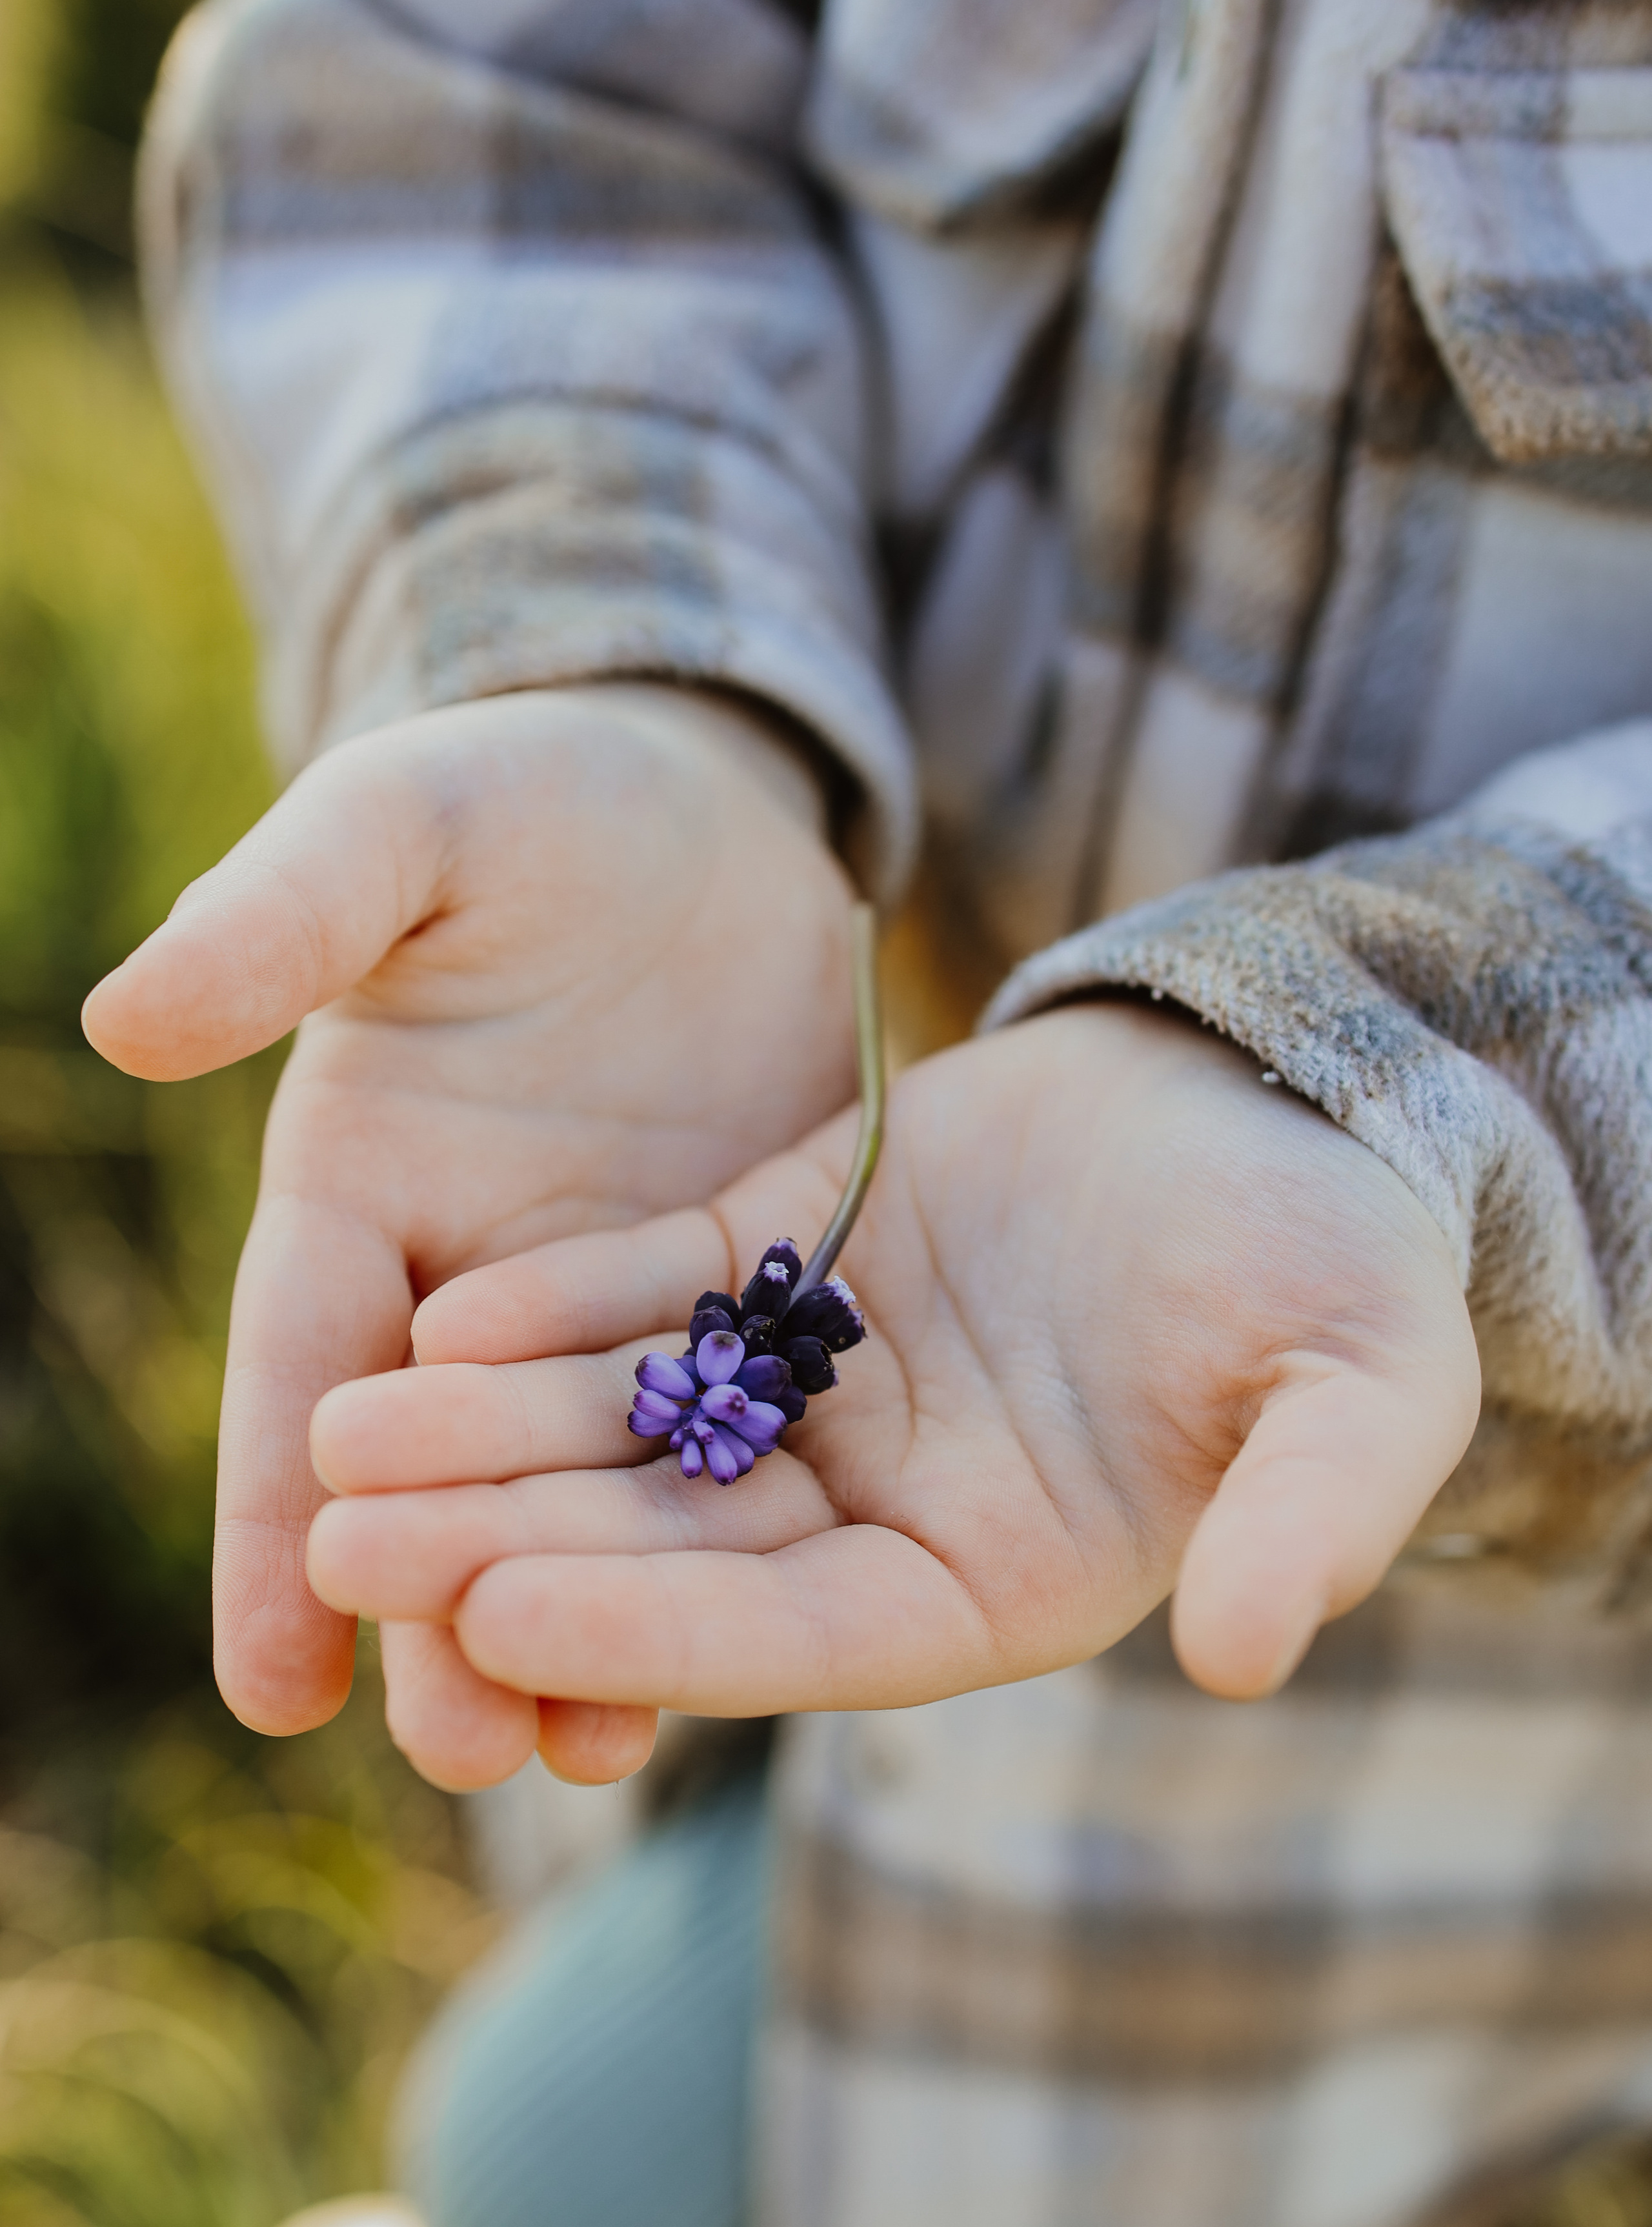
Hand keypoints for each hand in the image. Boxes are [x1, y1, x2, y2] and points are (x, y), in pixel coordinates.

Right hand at [82, 685, 854, 1774]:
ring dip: (577, 1614)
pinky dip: (708, 1539)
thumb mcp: (407, 829)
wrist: (700, 802)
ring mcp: (607, 1295)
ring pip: (577, 1484)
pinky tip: (733, 1654)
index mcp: (361, 1188)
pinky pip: (713, 1435)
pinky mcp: (736, 1288)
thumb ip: (287, 915)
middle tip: (459, 1751)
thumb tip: (128, 1018)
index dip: (276, 1524)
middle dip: (442, 1607)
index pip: (305, 1376)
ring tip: (587, 1758)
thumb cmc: (529, 796)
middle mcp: (471, 1275)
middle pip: (445, 1470)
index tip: (265, 1683)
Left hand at [303, 1003, 1480, 1764]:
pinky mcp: (788, 1261)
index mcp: (992, 1579)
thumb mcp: (1361, 1385)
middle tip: (345, 1541)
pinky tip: (441, 1314)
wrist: (1277, 1103)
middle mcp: (879, 1506)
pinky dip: (556, 1305)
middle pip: (672, 1543)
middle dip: (510, 1540)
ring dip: (490, 1430)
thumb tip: (1255, 1655)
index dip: (658, 1628)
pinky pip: (656, 1293)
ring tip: (336, 1433)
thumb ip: (1314, 1514)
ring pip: (632, 1424)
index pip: (799, 1636)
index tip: (506, 1612)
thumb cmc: (1342, 1264)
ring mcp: (821, 1385)